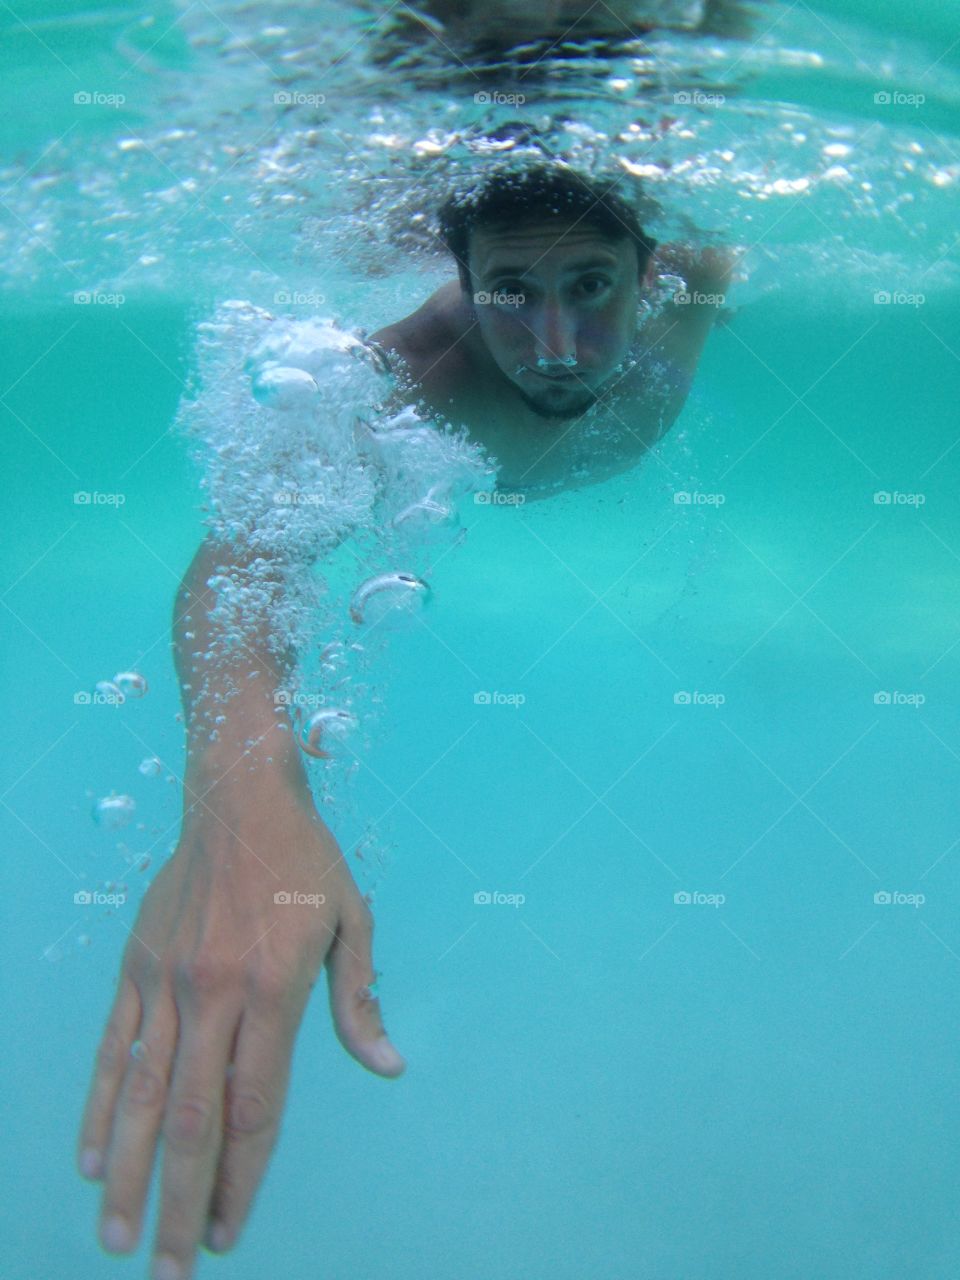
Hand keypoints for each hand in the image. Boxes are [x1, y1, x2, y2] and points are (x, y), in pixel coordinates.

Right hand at [76, 776, 403, 1277]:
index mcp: (272, 988)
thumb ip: (359, 998)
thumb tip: (387, 1065)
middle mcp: (213, 992)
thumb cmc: (304, 860)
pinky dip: (99, 1107)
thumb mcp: (351, 918)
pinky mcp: (135, 967)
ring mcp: (166, 982)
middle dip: (178, 1202)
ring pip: (138, 1096)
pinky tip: (90, 1159)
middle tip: (168, 1275)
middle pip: (190, 1118)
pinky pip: (111, 1048)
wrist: (237, 795)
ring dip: (127, 1173)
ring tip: (118, 1240)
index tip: (227, 1232)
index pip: (253, 1105)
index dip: (241, 1176)